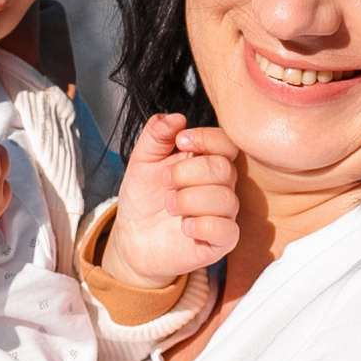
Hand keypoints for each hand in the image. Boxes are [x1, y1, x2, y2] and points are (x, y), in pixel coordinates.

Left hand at [102, 113, 240, 288]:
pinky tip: (184, 226)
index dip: (207, 139)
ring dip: (189, 200)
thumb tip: (175, 118)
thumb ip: (156, 135)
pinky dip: (203, 225)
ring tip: (169, 206)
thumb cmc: (143, 199)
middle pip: (224, 169)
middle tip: (165, 181)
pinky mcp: (221, 242)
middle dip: (188, 173)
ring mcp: (222, 215)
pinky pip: (227, 231)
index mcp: (206, 162)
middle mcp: (220, 187)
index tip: (180, 141)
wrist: (132, 238)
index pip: (226, 143)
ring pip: (225, 199)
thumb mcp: (142, 160)